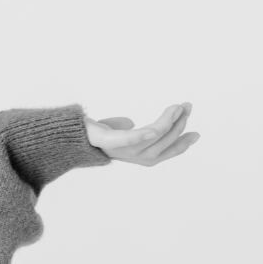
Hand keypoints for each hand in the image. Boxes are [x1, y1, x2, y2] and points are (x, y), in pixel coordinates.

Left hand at [84, 103, 199, 165]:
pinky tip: (154, 130)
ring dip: (168, 122)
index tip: (196, 133)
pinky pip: (129, 140)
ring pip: (152, 137)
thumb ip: (123, 129)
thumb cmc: (89, 134)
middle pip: (163, 144)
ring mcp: (120, 150)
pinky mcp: (108, 141)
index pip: (165, 153)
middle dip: (179, 126)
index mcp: (135, 156)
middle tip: (187, 107)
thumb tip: (130, 122)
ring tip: (177, 108)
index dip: (182, 145)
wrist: (66, 134)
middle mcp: (130, 156)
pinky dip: (143, 135)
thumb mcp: (111, 130)